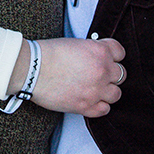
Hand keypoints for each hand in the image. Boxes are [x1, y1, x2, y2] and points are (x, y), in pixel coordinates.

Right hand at [7, 37, 124, 116]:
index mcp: (100, 51)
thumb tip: (98, 58)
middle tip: (100, 74)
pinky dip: (100, 106)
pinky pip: (105, 109)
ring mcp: (95, 90)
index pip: (120, 53)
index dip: (113, 55)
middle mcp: (102, 70)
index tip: (108, 58)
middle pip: (121, 74)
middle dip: (111, 74)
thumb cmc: (48, 54)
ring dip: (107, 91)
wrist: (32, 70)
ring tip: (96, 88)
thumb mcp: (76, 44)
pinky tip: (91, 99)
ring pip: (116, 94)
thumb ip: (92, 51)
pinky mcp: (86, 106)